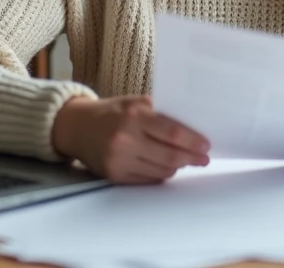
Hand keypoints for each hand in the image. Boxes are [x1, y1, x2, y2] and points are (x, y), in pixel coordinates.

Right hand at [51, 95, 209, 183]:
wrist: (77, 127)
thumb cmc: (112, 112)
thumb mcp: (135, 103)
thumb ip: (160, 113)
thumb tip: (192, 127)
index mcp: (134, 116)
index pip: (173, 133)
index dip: (193, 141)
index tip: (206, 145)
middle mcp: (125, 139)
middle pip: (170, 156)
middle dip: (191, 158)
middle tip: (203, 158)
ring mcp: (119, 160)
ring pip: (161, 171)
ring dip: (177, 167)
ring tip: (185, 161)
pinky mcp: (114, 175)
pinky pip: (147, 180)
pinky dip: (161, 174)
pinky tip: (166, 167)